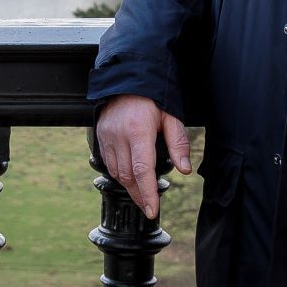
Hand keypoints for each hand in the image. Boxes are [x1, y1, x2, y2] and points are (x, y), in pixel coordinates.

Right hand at [93, 94, 191, 218]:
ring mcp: (107, 137)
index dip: (148, 194)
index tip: (152, 210)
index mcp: (138, 131)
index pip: (143, 171)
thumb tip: (185, 169)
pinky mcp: (101, 136)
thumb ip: (178, 143)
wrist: (126, 76)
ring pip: (117, 172)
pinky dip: (119, 174)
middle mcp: (119, 136)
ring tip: (142, 194)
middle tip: (149, 207)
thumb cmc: (152, 96)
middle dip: (139, 195)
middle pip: (128, 177)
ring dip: (129, 186)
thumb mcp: (171, 116)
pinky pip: (109, 163)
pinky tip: (129, 177)